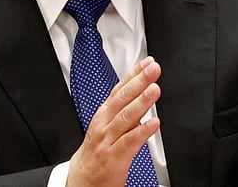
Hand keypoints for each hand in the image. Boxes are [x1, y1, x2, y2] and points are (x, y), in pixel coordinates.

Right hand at [67, 57, 161, 186]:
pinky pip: (129, 142)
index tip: (148, 62)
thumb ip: (125, 110)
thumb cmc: (98, 152)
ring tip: (154, 90)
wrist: (83, 180)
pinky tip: (154, 124)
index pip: (120, 89)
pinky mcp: (114, 157)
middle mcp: (105, 123)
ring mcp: (108, 139)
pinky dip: (142, 132)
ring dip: (141, 102)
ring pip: (125, 117)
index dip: (134, 74)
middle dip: (139, 81)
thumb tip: (143, 92)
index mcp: (104, 114)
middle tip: (153, 69)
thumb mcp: (108, 126)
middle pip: (122, 98)